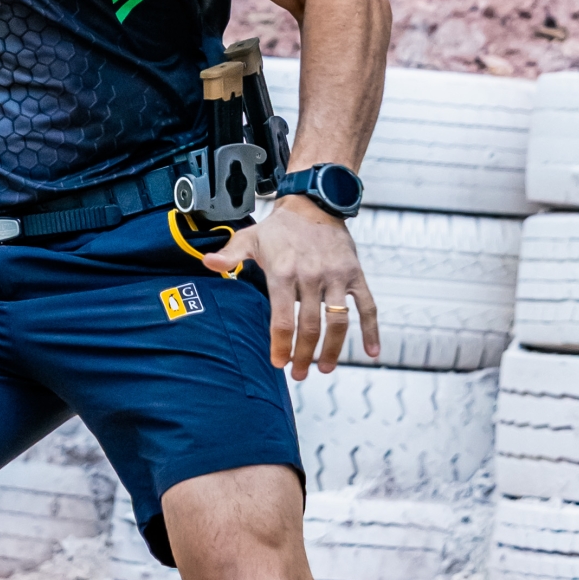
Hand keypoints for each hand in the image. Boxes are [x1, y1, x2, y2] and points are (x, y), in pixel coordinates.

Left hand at [205, 196, 378, 378]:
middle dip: (303, 355)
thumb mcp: (249, 238)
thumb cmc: (278, 229)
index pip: (282, 319)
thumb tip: (206, 263)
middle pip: (309, 326)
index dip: (280, 345)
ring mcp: (336, 276)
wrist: (313, 205)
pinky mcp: (355, 274)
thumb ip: (229, 256)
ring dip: (333, 350)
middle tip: (298, 374)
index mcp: (283, 272)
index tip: (278, 363)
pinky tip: (372, 352)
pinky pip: (368, 306)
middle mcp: (311, 276)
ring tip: (324, 369)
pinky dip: (372, 330)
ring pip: (338, 322)